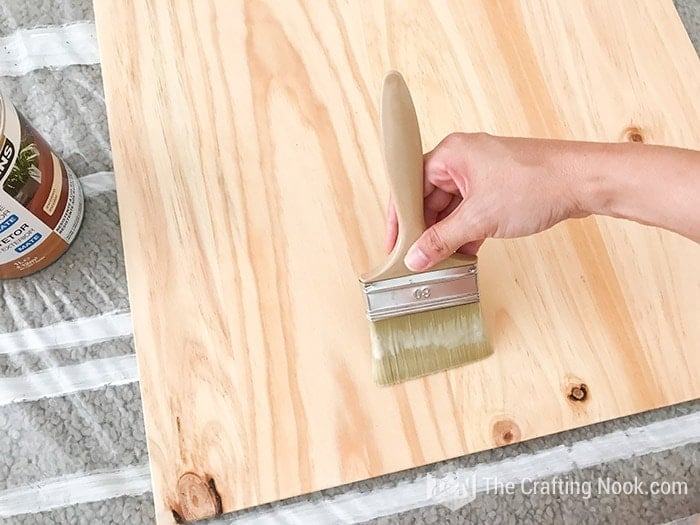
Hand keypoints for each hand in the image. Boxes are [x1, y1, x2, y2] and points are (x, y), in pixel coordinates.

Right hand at [386, 133, 583, 270]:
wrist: (584, 182)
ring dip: (448, 234)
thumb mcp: (479, 218)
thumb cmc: (535, 184)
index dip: (400, 217)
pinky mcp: (499, 187)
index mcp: (451, 154)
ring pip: (451, 208)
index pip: (409, 186)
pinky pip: (471, 211)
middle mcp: (463, 159)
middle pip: (429, 198)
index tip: (394, 244)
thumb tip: (417, 257)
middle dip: (426, 229)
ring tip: (443, 260)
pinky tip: (465, 253)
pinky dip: (467, 231)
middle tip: (418, 258)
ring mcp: (482, 173)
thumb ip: (442, 240)